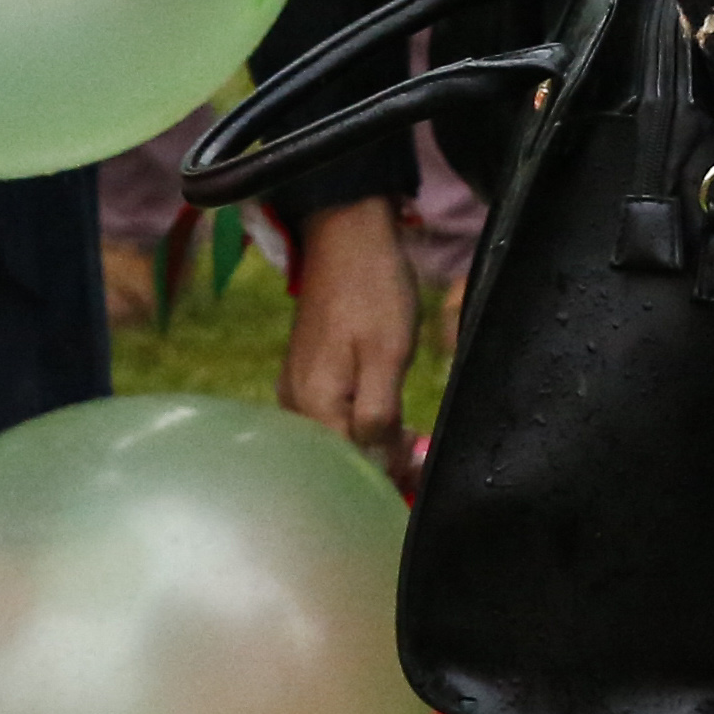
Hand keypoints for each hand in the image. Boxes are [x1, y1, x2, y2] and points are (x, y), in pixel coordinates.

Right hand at [280, 197, 423, 487]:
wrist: (347, 234)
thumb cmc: (373, 291)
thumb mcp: (388, 354)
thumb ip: (380, 415)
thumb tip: (380, 465)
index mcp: (314, 404)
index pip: (346, 468)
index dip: (383, 478)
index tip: (418, 476)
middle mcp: (295, 405)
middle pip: (335, 458)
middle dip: (376, 467)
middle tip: (417, 463)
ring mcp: (297, 389)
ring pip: (332, 439)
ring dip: (368, 448)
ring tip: (408, 445)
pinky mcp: (306, 374)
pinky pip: (330, 418)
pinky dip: (356, 427)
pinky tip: (384, 421)